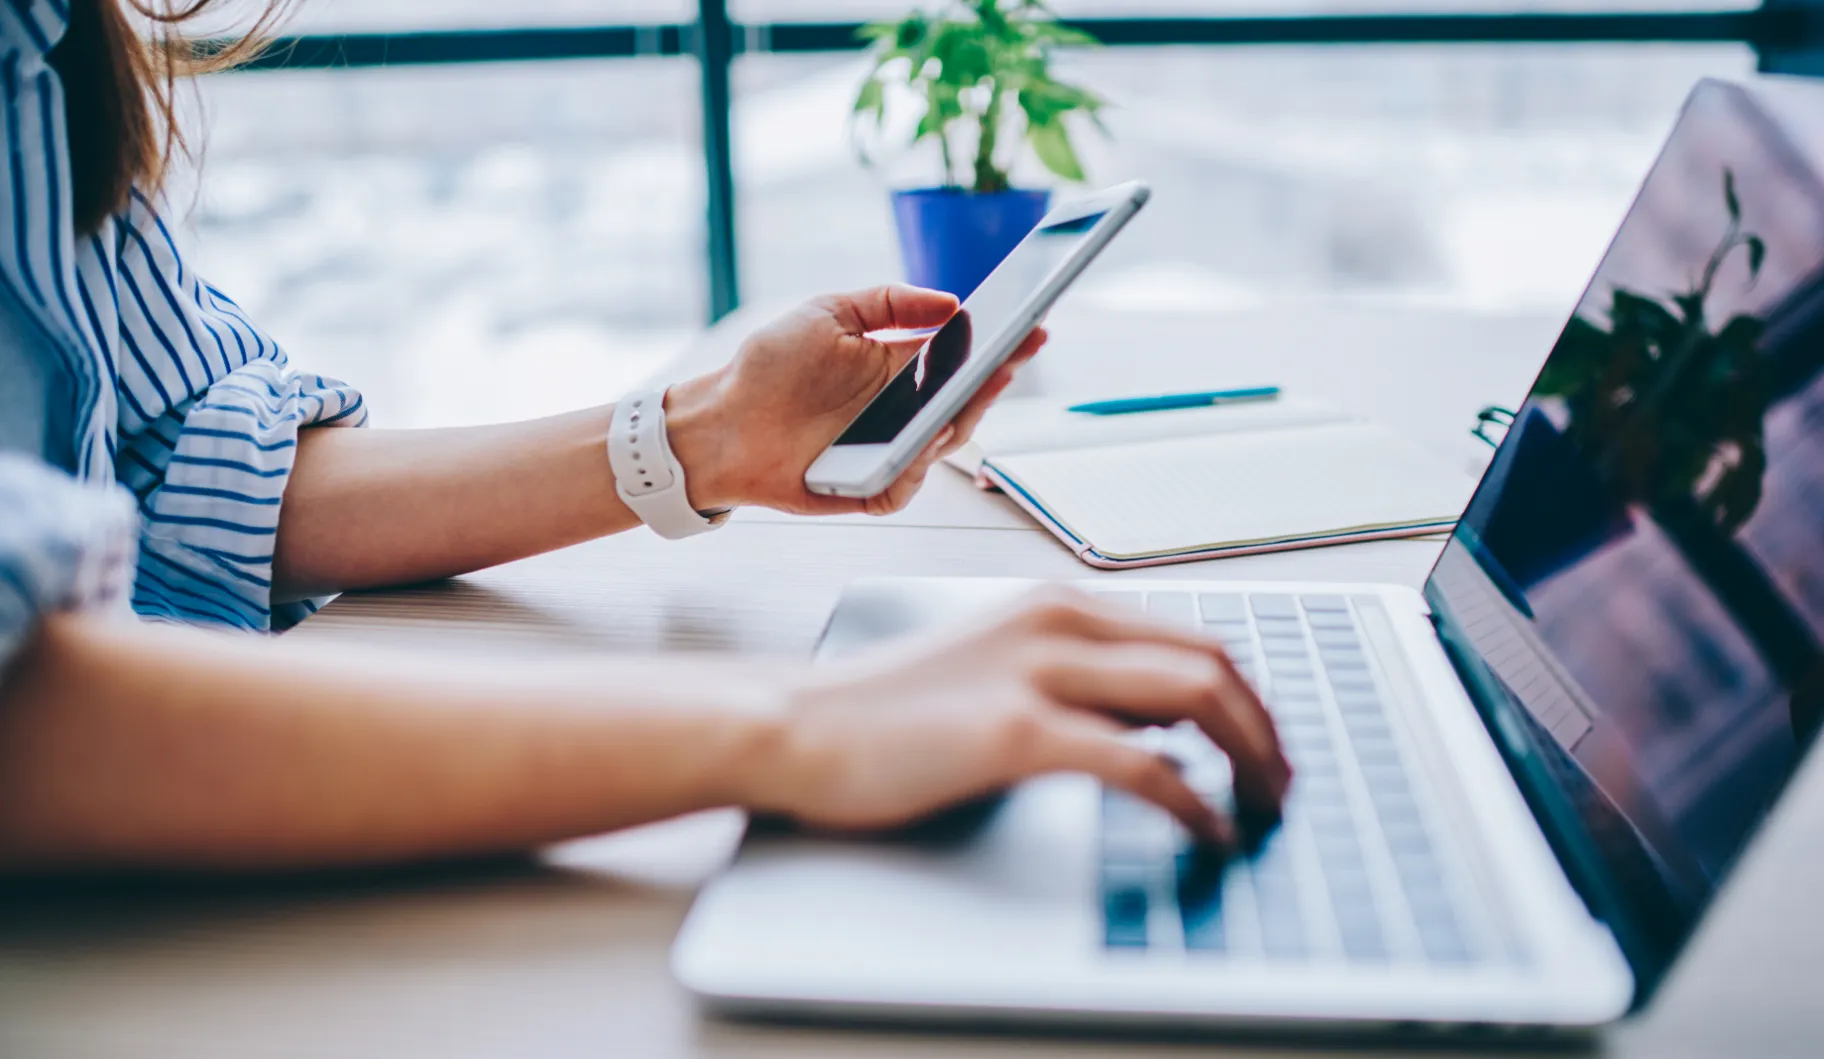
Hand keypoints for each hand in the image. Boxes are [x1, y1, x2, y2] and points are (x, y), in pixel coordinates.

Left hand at [665, 285, 1047, 515]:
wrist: (721, 422)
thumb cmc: (770, 367)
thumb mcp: (829, 313)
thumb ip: (890, 303)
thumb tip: (951, 303)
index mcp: (900, 367)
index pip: (964, 356)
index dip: (1000, 343)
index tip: (1030, 324)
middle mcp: (903, 411)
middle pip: (966, 401)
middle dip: (994, 379)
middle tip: (1012, 357)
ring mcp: (890, 451)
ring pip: (944, 443)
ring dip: (961, 418)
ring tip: (973, 390)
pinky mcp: (870, 487)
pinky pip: (907, 483)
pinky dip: (917, 466)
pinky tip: (921, 443)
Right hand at [739, 586, 1291, 844]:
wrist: (798, 725)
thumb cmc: (886, 710)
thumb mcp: (996, 668)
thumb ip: (1076, 681)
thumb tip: (1159, 722)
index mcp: (1057, 605)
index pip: (1191, 636)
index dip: (1247, 694)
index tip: (1267, 743)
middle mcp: (1059, 622)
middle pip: (1211, 659)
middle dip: (1267, 724)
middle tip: (1283, 781)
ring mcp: (1040, 671)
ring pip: (1195, 696)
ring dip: (1250, 755)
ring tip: (1264, 805)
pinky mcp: (1017, 730)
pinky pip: (1141, 763)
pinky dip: (1193, 800)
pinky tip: (1207, 828)